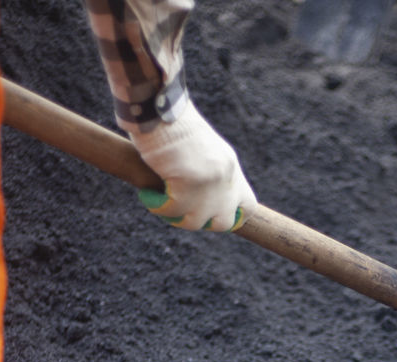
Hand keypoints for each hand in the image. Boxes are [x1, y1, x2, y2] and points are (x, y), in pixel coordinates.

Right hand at [129, 102, 257, 231]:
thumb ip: (206, 174)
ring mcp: (210, 182)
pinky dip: (156, 206)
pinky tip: (147, 194)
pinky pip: (172, 212)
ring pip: (195, 222)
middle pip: (224, 222)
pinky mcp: (189, 183)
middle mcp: (226, 176)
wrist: (160, 104)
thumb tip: (197, 202)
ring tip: (157, 199)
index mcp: (229, 165)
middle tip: (178, 208)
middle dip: (200, 222)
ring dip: (173, 216)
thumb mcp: (199, 149)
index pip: (248, 206)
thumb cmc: (170, 123)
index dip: (232, 217)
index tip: (210, 217)